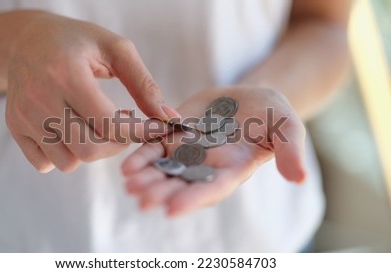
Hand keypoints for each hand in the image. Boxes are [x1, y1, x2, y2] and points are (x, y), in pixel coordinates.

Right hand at [5, 12, 178, 172]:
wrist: (25, 39)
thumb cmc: (76, 41)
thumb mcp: (115, 48)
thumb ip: (144, 84)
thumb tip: (168, 117)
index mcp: (66, 75)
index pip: (109, 125)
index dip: (138, 133)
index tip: (155, 128)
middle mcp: (40, 99)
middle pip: (88, 151)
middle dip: (116, 146)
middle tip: (123, 126)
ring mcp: (23, 116)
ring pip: (68, 162)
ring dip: (91, 151)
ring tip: (96, 125)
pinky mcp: (15, 127)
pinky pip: (45, 164)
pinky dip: (65, 155)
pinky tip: (73, 131)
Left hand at [122, 86, 306, 216]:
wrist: (248, 98)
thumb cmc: (271, 114)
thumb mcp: (286, 128)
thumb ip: (290, 151)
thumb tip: (301, 178)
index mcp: (231, 170)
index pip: (212, 189)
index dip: (192, 198)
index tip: (171, 208)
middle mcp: (206, 167)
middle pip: (181, 184)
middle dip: (161, 192)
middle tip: (141, 198)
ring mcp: (187, 152)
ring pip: (163, 170)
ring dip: (146, 178)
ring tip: (129, 183)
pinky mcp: (173, 136)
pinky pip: (153, 147)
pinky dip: (141, 156)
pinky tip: (126, 164)